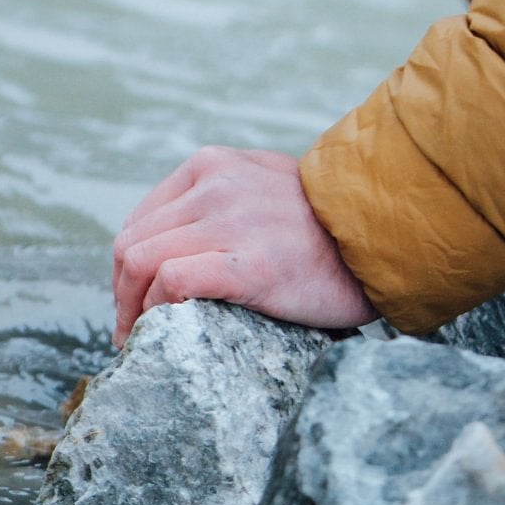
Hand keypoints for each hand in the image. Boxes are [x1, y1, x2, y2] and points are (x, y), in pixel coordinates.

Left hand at [111, 145, 372, 344]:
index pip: (141, 219)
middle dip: (122, 293)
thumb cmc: (327, 226)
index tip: (135, 300)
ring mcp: (229, 222)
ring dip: (131, 308)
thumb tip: (179, 240)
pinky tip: (164, 331)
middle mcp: (212, 186)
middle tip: (130, 330)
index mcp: (211, 165)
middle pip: (132, 243)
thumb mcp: (265, 184)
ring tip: (140, 339)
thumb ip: (221, 197)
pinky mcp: (247, 263)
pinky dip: (156, 310)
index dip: (128, 267)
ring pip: (140, 261)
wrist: (382, 238)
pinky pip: (171, 281)